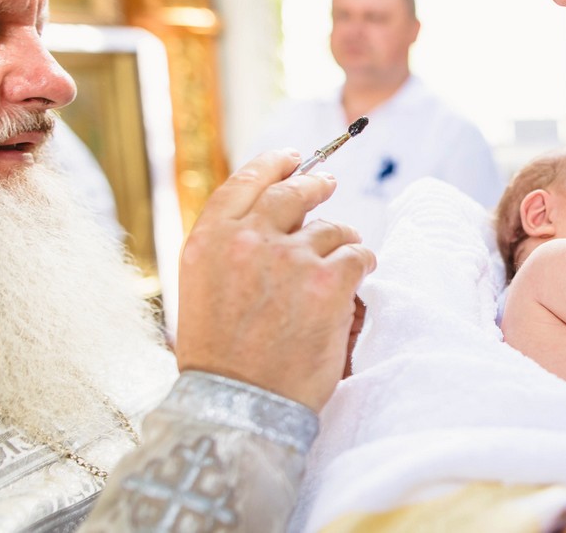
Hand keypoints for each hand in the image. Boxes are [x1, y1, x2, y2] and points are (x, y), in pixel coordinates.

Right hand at [176, 149, 376, 410]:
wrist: (241, 406)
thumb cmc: (222, 357)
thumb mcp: (202, 289)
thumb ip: (230, 246)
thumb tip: (268, 215)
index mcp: (209, 240)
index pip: (246, 182)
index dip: (274, 164)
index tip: (292, 158)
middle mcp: (248, 240)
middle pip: (293, 193)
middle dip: (315, 184)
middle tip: (328, 183)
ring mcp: (290, 258)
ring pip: (333, 228)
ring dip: (341, 242)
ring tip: (340, 264)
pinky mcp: (328, 281)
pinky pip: (359, 253)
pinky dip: (363, 263)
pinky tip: (360, 277)